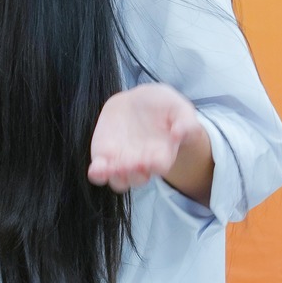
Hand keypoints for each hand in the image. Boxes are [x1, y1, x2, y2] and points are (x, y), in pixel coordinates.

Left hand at [88, 83, 208, 193]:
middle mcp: (142, 163)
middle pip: (138, 178)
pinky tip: (96, 168)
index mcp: (162, 155)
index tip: (153, 159)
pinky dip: (97, 173)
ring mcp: (122, 162)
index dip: (156, 165)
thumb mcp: (179, 108)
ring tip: (111, 168)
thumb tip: (179, 133)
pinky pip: (100, 172)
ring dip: (115, 177)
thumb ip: (185, 122)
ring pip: (118, 180)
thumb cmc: (164, 106)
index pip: (160, 166)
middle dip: (134, 173)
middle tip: (132, 162)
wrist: (139, 102)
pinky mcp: (104, 156)